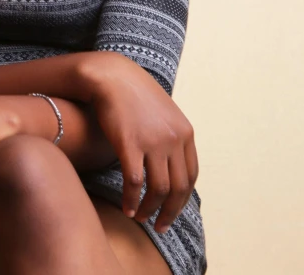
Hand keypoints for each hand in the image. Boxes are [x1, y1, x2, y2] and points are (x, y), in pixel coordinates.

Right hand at [81, 52, 197, 233]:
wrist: (111, 76)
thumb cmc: (134, 94)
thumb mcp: (164, 112)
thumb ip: (172, 135)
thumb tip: (172, 162)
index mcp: (185, 132)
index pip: (191, 176)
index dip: (182, 200)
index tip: (171, 211)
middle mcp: (173, 138)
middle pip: (178, 188)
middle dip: (169, 212)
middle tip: (159, 226)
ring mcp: (153, 141)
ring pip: (158, 190)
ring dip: (150, 210)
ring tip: (139, 216)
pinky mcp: (130, 144)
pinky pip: (135, 183)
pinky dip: (131, 200)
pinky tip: (126, 207)